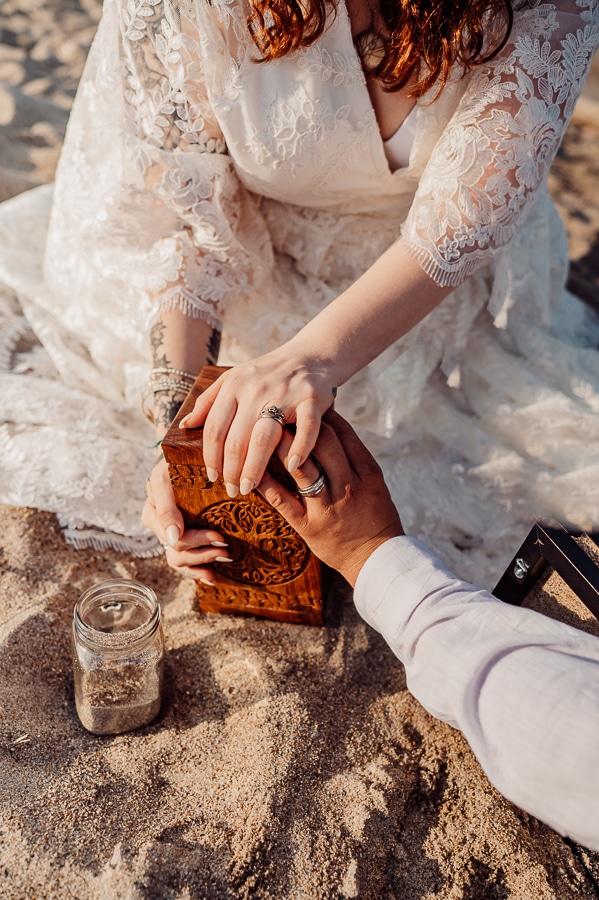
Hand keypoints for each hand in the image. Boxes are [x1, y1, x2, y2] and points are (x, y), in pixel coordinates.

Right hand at [142, 453, 229, 583]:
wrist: (182, 459)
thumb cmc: (173, 466)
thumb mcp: (164, 479)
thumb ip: (166, 506)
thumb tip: (174, 537)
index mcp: (153, 514)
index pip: (174, 538)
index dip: (197, 540)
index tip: (219, 537)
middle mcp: (161, 528)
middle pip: (178, 553)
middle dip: (203, 553)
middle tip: (226, 550)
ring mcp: (171, 536)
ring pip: (181, 561)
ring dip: (203, 562)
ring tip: (224, 558)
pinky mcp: (183, 539)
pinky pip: (186, 565)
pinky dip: (199, 572)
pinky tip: (213, 577)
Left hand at [178, 344, 336, 499]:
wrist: (311, 355)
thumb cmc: (269, 373)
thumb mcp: (234, 378)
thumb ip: (209, 401)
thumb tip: (185, 425)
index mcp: (234, 385)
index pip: (215, 428)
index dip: (211, 457)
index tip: (213, 478)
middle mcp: (256, 389)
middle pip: (236, 438)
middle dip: (231, 470)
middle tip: (232, 491)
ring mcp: (285, 395)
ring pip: (264, 438)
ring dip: (254, 467)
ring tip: (249, 488)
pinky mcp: (312, 399)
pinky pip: (306, 428)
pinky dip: (300, 449)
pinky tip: (292, 467)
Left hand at [257, 410, 403, 586]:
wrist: (377, 558)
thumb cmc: (374, 515)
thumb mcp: (373, 481)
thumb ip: (353, 455)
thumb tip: (328, 422)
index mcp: (367, 472)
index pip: (344, 433)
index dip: (322, 414)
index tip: (304, 402)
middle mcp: (348, 486)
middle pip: (323, 444)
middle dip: (300, 423)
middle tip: (279, 408)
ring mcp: (328, 507)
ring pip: (302, 468)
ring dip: (281, 447)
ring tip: (262, 430)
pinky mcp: (309, 526)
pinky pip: (283, 500)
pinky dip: (266, 482)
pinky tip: (251, 469)